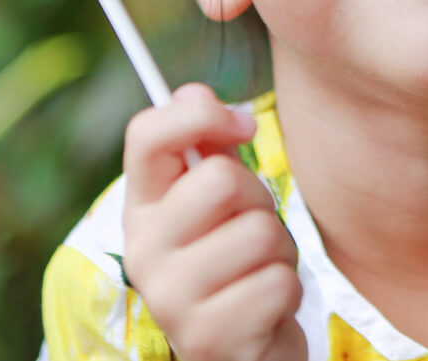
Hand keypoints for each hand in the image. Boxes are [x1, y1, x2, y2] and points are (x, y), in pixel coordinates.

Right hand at [122, 84, 305, 360]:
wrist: (243, 353)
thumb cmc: (234, 263)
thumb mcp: (218, 201)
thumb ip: (207, 145)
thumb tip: (194, 92)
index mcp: (141, 207)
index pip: (146, 134)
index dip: (197, 113)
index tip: (239, 123)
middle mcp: (143, 251)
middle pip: (222, 180)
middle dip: (258, 200)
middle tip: (251, 226)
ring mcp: (170, 299)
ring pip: (260, 233)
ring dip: (279, 251)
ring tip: (259, 271)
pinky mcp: (207, 339)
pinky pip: (278, 283)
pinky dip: (287, 292)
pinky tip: (264, 308)